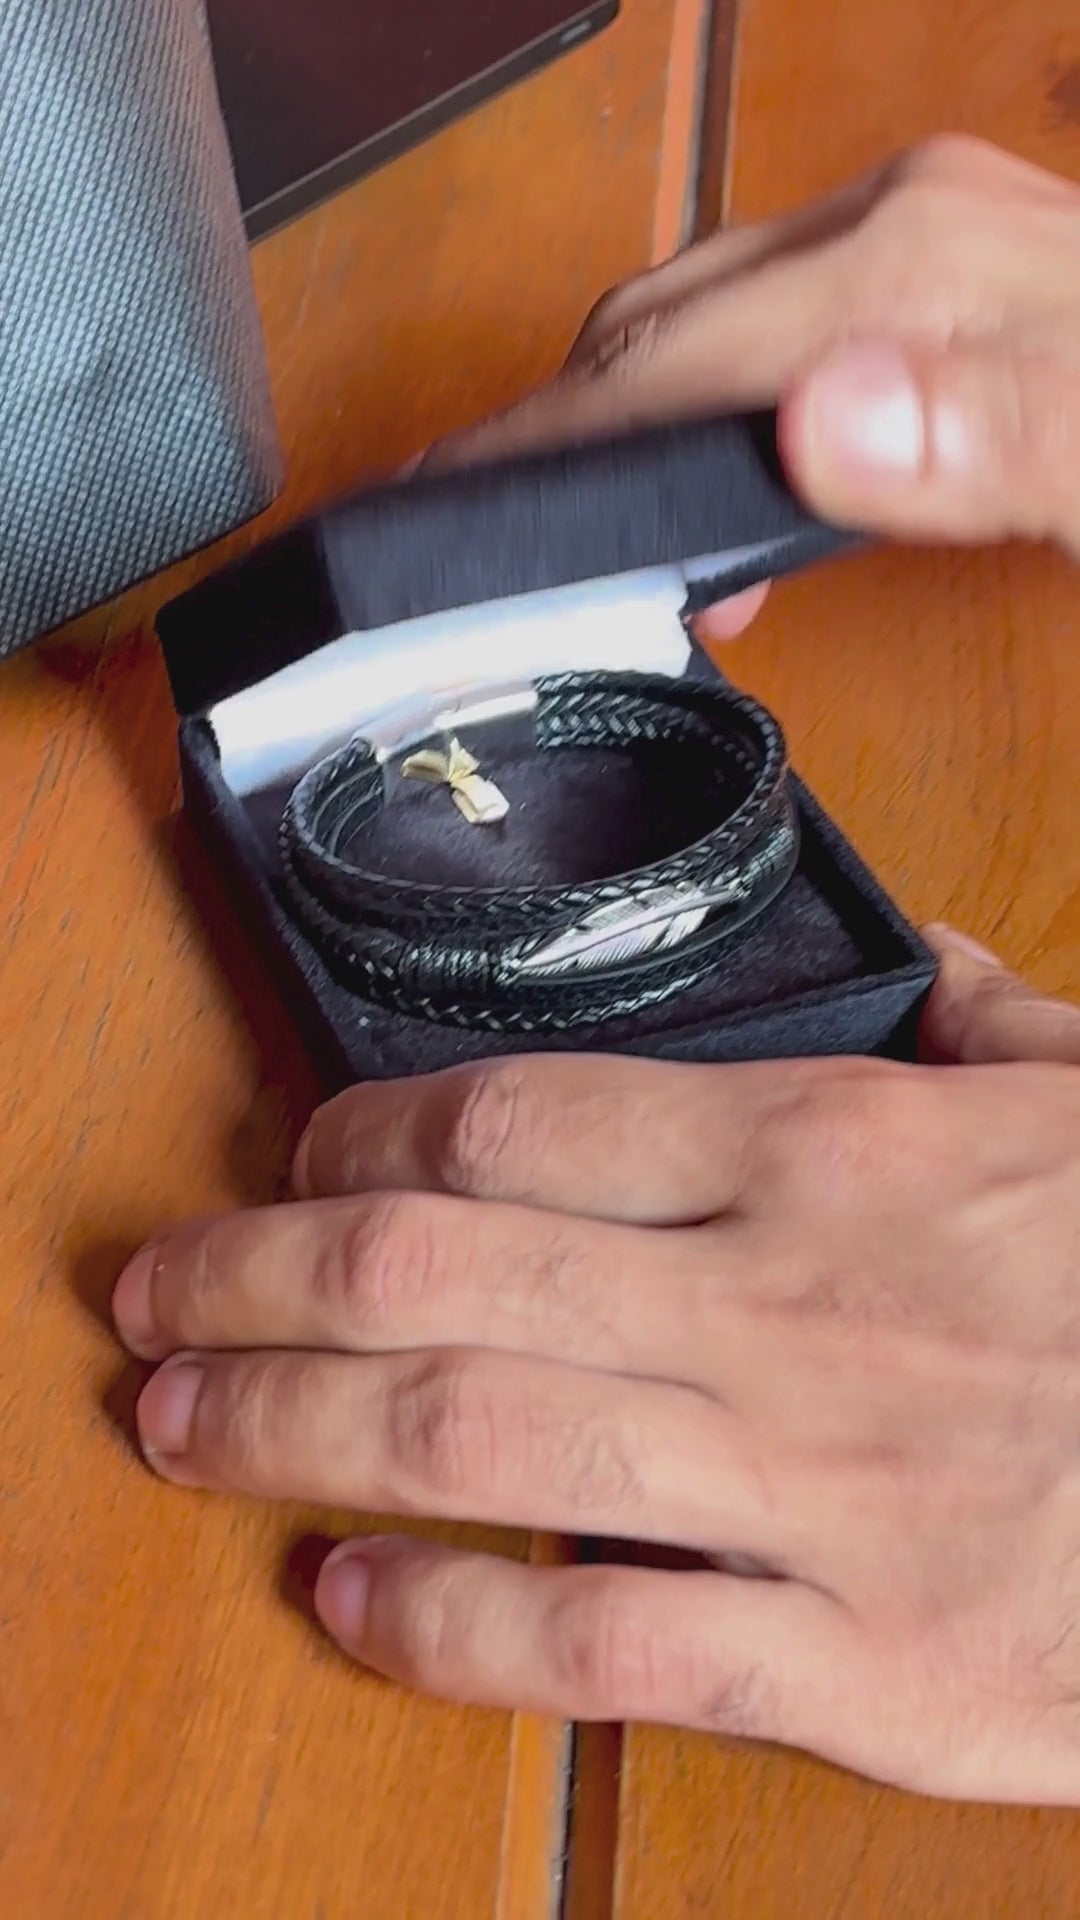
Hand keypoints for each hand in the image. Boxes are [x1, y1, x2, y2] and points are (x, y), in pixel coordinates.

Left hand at [113, 927, 1079, 1803]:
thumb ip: (995, 1030)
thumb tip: (926, 971)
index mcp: (839, 1157)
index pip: (521, 1117)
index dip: (363, 1127)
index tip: (298, 1147)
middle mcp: (786, 1310)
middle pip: (441, 1268)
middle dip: (257, 1273)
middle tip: (154, 1290)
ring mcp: (812, 1492)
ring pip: (479, 1438)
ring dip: (296, 1428)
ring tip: (182, 1423)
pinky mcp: (863, 1663)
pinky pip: (602, 1648)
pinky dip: (451, 1628)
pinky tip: (353, 1599)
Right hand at [424, 136, 1079, 642]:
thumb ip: (1008, 436)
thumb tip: (827, 416)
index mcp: (918, 264)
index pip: (668, 357)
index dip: (546, 452)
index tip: (448, 524)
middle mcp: (904, 225)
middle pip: (658, 324)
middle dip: (556, 441)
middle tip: (488, 559)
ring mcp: (917, 240)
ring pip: (699, 316)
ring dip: (619, 425)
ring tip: (574, 540)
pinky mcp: (935, 277)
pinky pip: (765, 324)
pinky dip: (702, 410)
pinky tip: (725, 497)